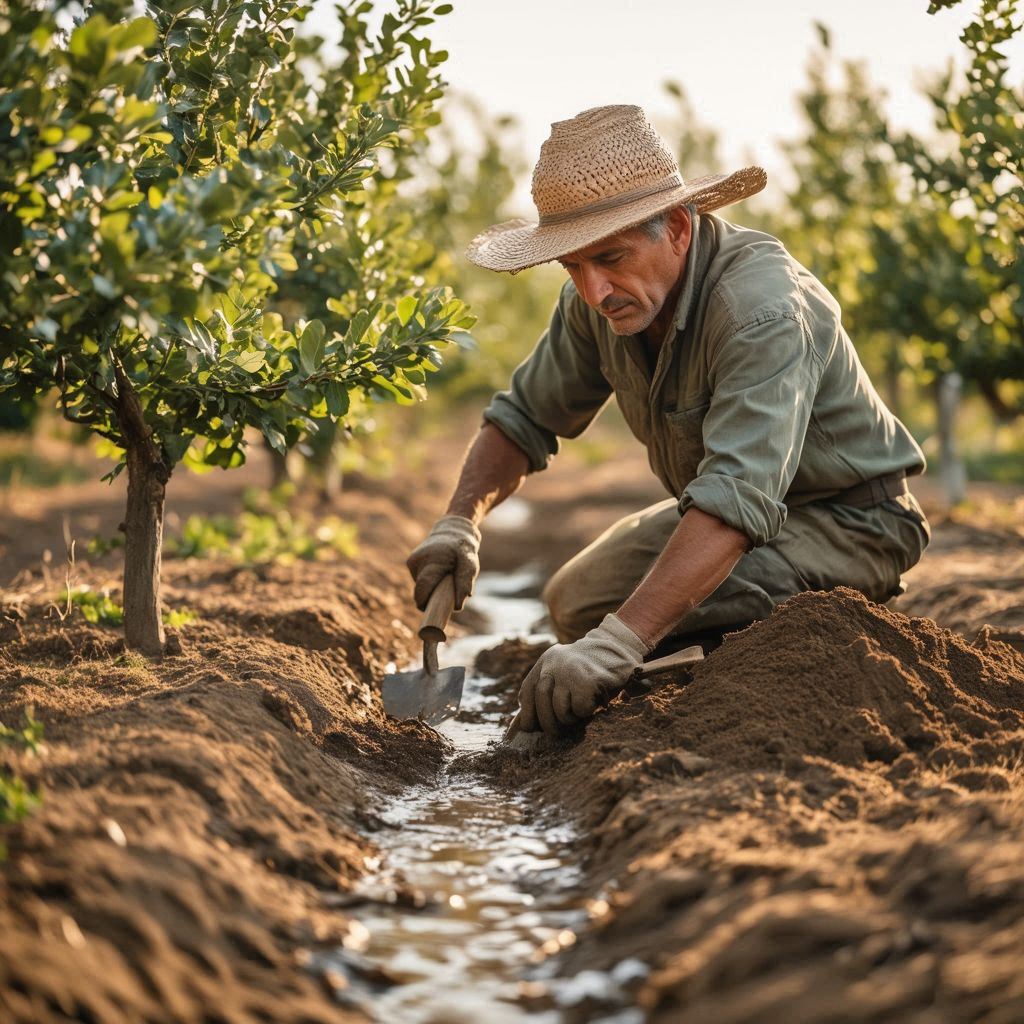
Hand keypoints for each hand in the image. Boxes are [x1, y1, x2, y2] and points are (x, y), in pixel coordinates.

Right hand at [406, 514, 481, 610]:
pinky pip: (420, 580)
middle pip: (421, 591)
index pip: (422, 591)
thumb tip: (457, 606)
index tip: (433, 615)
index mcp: (431, 561)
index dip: (426, 606)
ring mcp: (413, 561)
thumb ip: (464, 583)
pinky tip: (439, 573)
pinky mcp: (411, 562)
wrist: (453, 529)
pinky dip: (430, 581)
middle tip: (446, 596)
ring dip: (433, 588)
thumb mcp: (470, 564)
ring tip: (446, 578)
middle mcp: (417, 561)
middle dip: (432, 598)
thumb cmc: (464, 548)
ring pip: (421, 586)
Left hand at [517, 613, 649, 734]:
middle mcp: (555, 663)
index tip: (531, 729)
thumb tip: (521, 726)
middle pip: (541, 700)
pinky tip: (593, 703)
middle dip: (546, 722)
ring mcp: (571, 670)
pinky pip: (579, 709)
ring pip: (559, 708)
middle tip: (555, 733)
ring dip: (568, 719)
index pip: (527, 690)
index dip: (527, 713)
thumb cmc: (589, 670)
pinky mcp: (588, 680)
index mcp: (546, 661)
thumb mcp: (562, 676)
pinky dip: (584, 713)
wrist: (620, 648)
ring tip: (578, 714)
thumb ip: (543, 695)